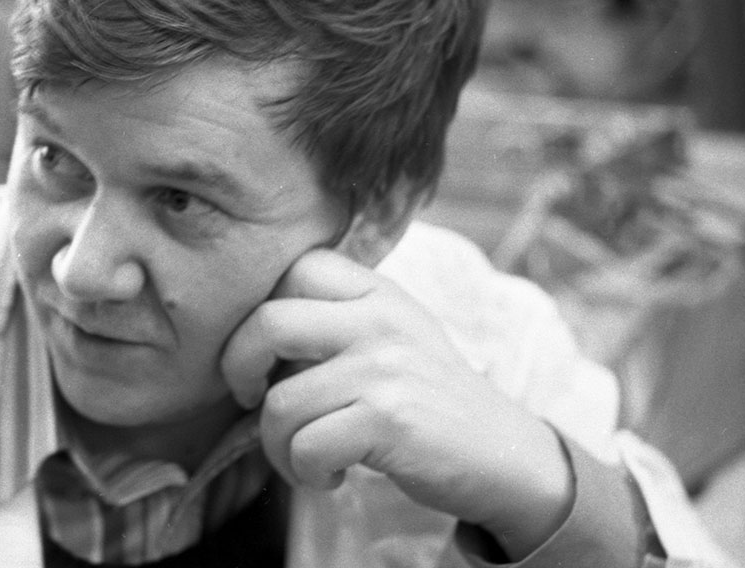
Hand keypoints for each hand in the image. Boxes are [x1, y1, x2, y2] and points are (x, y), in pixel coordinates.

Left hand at [220, 249, 573, 558]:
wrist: (505, 453)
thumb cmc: (428, 398)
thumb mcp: (391, 336)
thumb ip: (334, 320)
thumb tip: (247, 338)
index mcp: (377, 290)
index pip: (295, 269)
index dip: (258, 315)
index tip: (263, 356)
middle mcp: (380, 318)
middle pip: (268, 323)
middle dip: (238, 369)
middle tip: (252, 400)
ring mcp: (385, 366)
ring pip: (280, 403)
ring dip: (278, 446)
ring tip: (306, 457)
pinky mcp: (389, 418)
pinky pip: (307, 446)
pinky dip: (305, 472)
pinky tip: (331, 475)